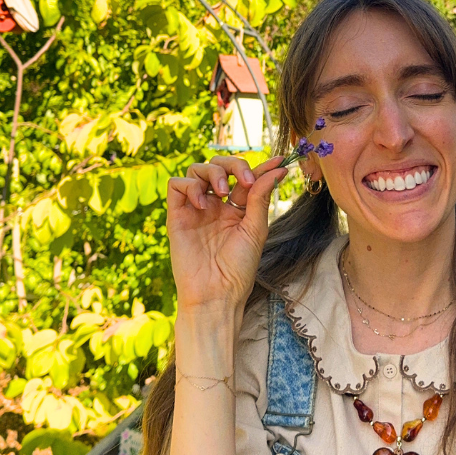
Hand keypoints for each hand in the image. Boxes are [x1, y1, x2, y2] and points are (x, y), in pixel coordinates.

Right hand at [166, 155, 287, 319]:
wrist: (216, 294)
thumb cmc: (239, 269)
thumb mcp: (256, 229)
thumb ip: (260, 197)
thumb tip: (277, 169)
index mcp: (236, 209)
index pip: (245, 178)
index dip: (261, 167)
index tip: (279, 161)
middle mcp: (216, 206)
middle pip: (219, 166)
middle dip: (234, 164)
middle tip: (245, 179)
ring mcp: (196, 209)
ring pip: (197, 169)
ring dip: (213, 172)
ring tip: (222, 192)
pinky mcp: (177, 216)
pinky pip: (176, 185)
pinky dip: (190, 186)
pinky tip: (203, 203)